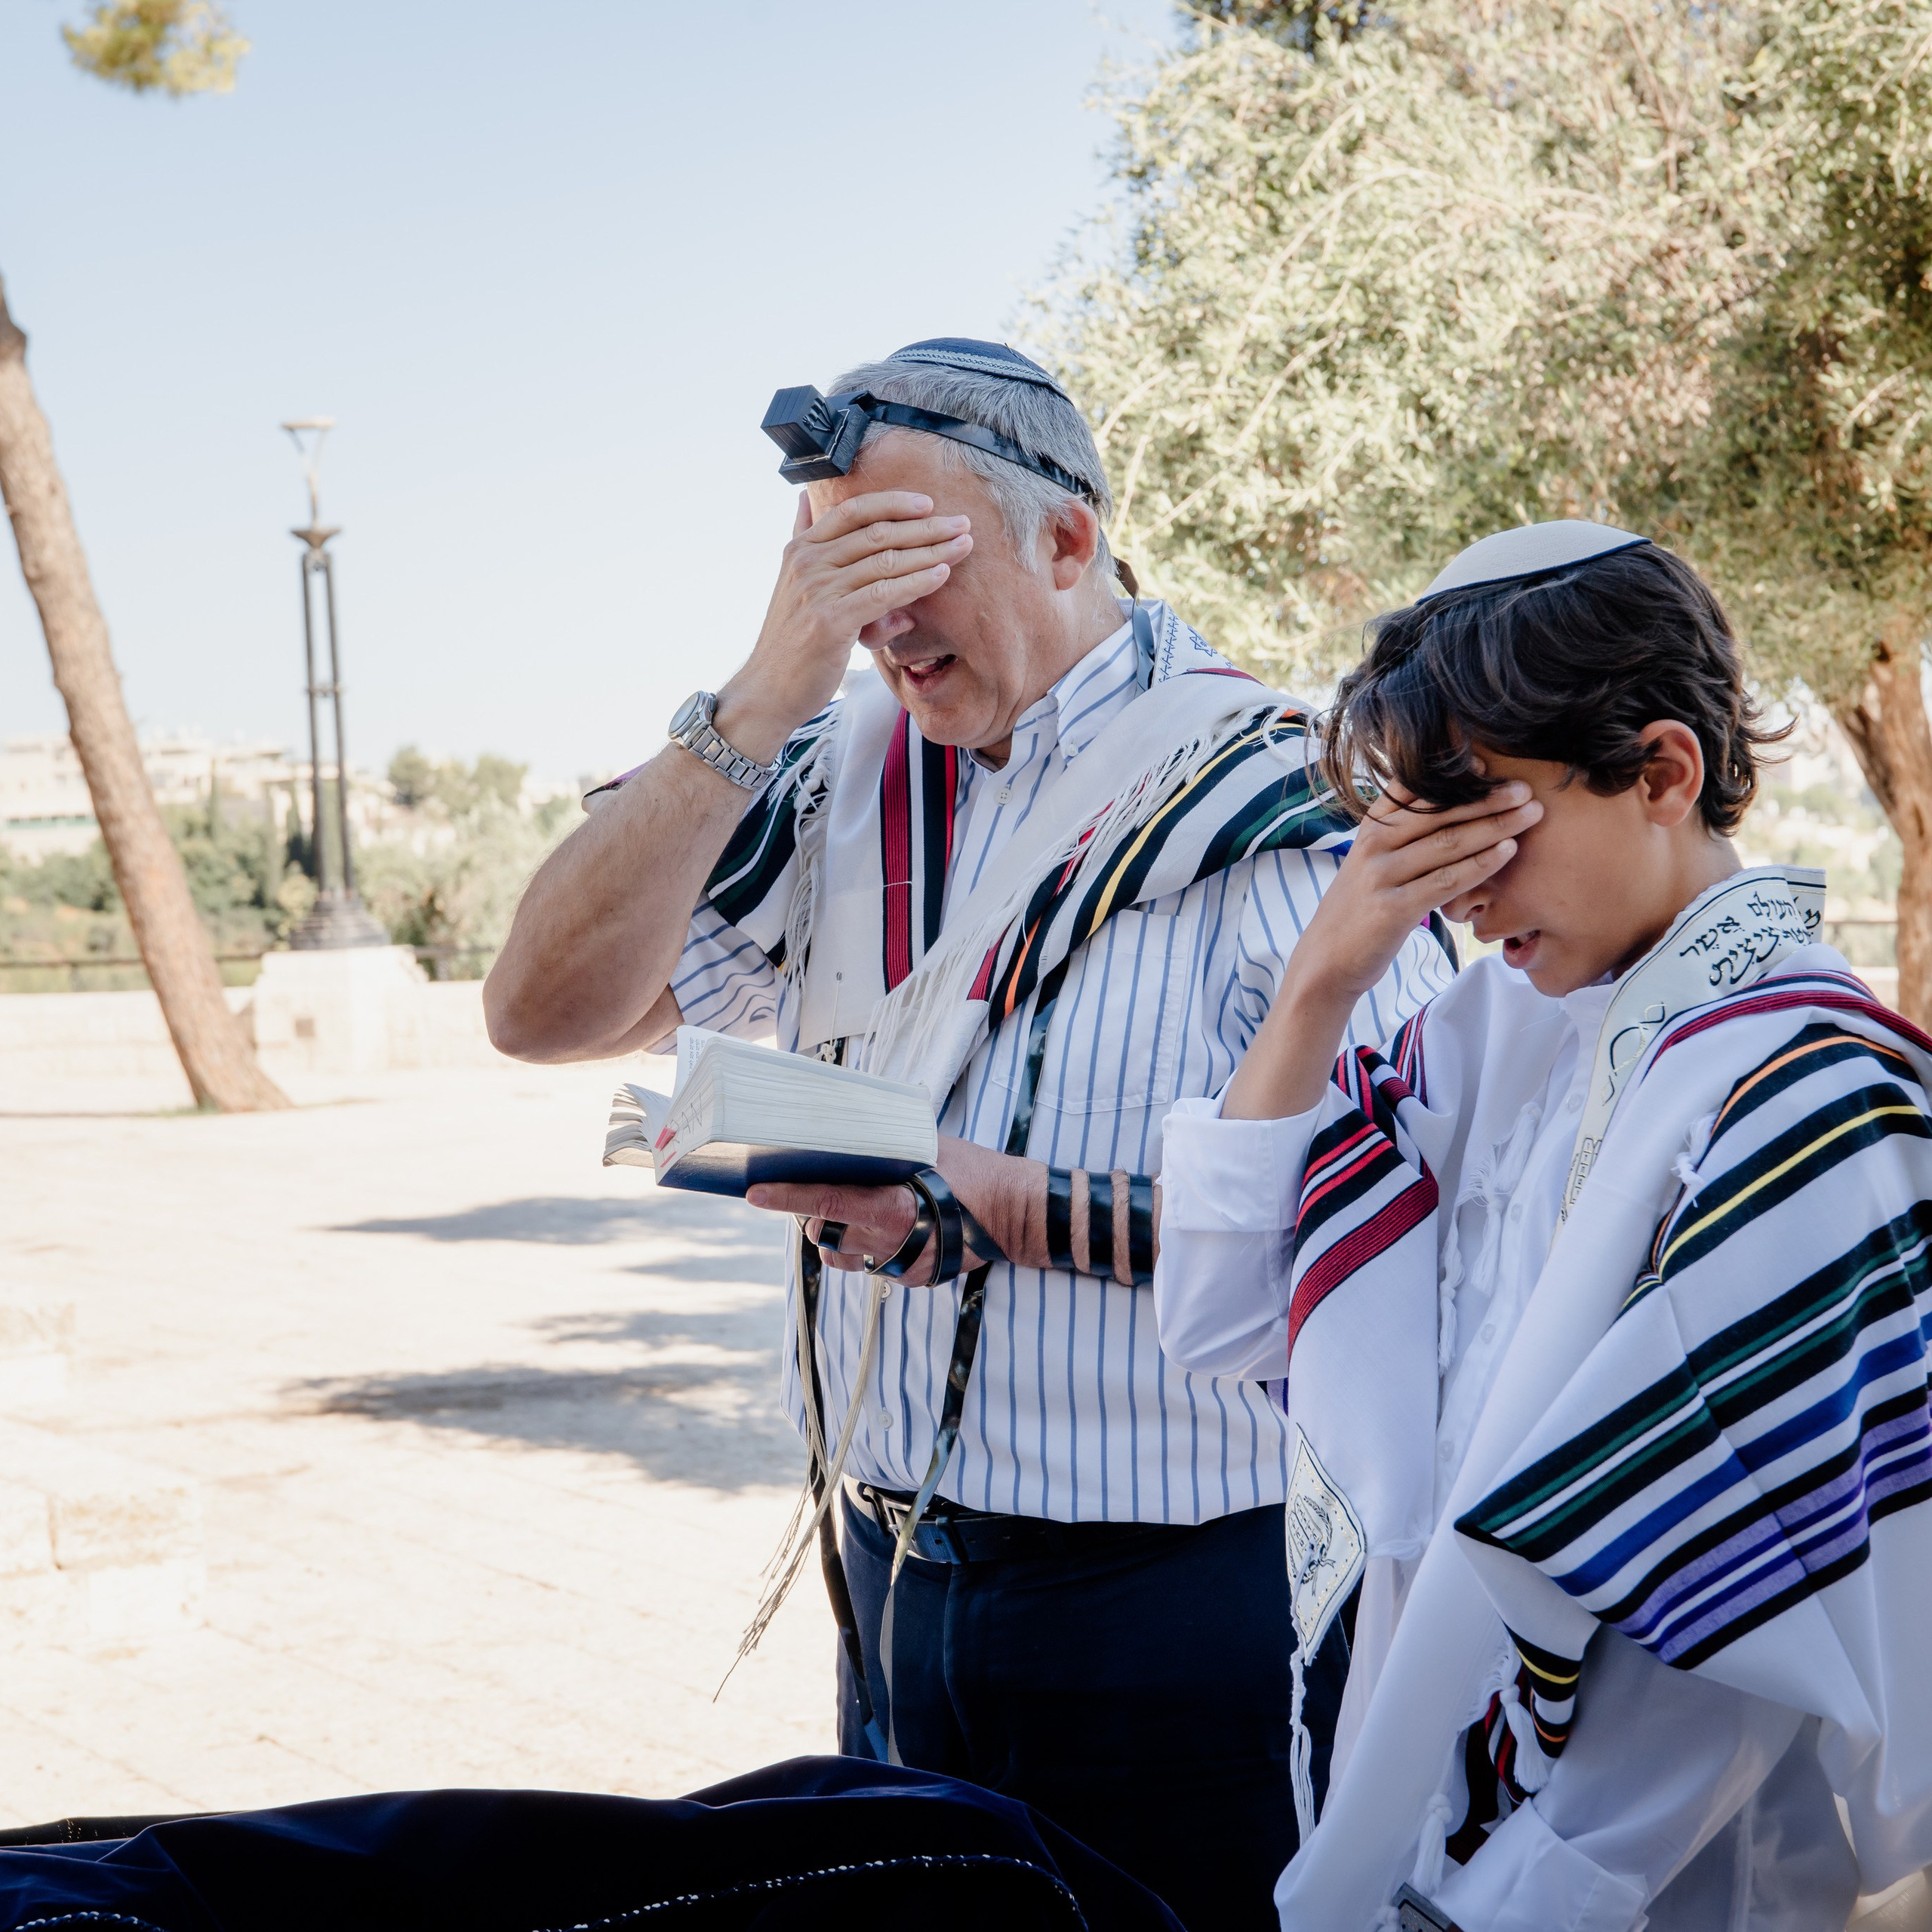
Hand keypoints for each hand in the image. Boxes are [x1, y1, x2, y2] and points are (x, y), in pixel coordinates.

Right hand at [712, 491, 973, 761]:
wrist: (769, 690)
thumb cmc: (790, 642)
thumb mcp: (791, 582)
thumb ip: (802, 540)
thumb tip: (805, 501)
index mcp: (800, 549)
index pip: (853, 510)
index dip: (893, 503)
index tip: (928, 504)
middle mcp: (807, 563)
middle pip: (877, 533)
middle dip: (926, 526)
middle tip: (962, 523)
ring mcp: (818, 590)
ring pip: (886, 561)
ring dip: (931, 552)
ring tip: (963, 546)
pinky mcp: (831, 621)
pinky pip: (884, 594)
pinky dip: (917, 583)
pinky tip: (941, 575)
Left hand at [746, 1137, 1031, 1284]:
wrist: (1018, 1214)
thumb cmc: (974, 1171)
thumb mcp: (929, 1146)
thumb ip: (887, 1143)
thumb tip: (844, 1126)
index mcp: (891, 1209)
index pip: (825, 1201)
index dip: (786, 1197)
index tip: (754, 1192)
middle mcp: (890, 1244)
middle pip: (824, 1234)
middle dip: (810, 1213)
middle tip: (806, 1189)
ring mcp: (900, 1267)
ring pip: (841, 1255)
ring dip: (833, 1233)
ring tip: (842, 1207)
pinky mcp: (910, 1279)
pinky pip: (870, 1264)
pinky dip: (863, 1243)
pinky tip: (879, 1223)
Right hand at [1222, 779, 1539, 1120]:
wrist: (1325, 962)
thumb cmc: (1358, 911)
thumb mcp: (1370, 862)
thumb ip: (1401, 836)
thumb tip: (1448, 809)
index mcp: (1370, 828)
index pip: (1414, 789)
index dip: (1452, 774)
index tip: (1488, 764)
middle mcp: (1373, 845)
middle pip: (1439, 812)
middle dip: (1485, 798)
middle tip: (1524, 789)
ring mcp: (1381, 876)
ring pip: (1448, 842)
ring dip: (1494, 825)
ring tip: (1530, 814)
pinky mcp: (1394, 908)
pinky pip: (1447, 880)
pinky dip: (1481, 863)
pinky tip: (1509, 850)